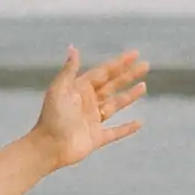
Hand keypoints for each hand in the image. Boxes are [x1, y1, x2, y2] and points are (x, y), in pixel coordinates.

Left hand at [30, 46, 147, 169]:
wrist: (49, 146)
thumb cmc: (52, 116)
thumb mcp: (59, 89)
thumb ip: (69, 70)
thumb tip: (73, 48)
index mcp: (80, 89)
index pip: (104, 73)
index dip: (119, 63)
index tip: (134, 54)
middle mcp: (88, 102)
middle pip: (113, 86)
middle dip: (128, 76)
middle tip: (145, 66)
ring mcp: (93, 120)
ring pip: (116, 105)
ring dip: (130, 96)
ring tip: (144, 87)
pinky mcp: (97, 137)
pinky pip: (116, 131)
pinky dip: (128, 128)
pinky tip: (140, 122)